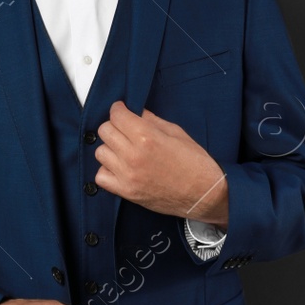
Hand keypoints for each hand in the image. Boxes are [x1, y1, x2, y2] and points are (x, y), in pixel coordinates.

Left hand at [94, 101, 228, 225]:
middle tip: (124, 129)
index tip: (121, 110)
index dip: (119, 109)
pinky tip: (120, 167)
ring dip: (110, 148)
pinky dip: (107, 170)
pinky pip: (101, 176)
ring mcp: (128, 176)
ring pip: (100, 152)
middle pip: (105, 131)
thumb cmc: (195, 163)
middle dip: (114, 125)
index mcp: (147, 137)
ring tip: (123, 149)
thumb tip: (135, 112)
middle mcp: (133, 156)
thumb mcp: (176, 132)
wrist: (204, 194)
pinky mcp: (127, 192)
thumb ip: (151, 120)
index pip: (116, 115)